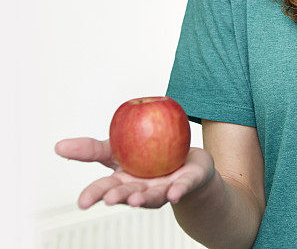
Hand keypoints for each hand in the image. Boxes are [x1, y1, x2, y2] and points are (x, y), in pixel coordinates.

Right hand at [54, 137, 215, 208]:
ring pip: (152, 196)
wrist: (186, 163)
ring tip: (135, 199)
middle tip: (108, 199)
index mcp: (123, 181)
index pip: (104, 188)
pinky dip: (178, 190)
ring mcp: (163, 188)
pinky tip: (174, 194)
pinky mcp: (185, 184)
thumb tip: (57, 146)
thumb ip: (91, 149)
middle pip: (126, 194)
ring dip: (143, 198)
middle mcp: (140, 189)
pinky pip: (182, 187)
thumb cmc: (145, 155)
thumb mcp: (116, 147)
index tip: (82, 203)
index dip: (93, 195)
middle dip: (117, 197)